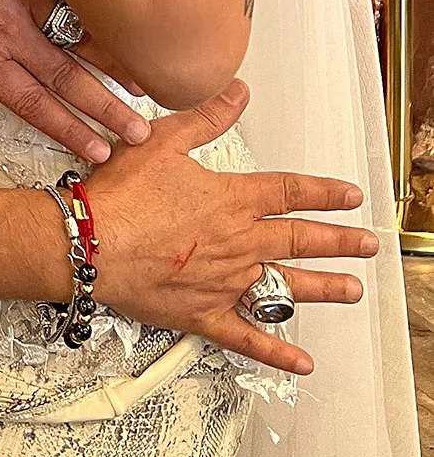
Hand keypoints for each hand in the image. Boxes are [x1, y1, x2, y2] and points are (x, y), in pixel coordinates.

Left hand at [0, 0, 151, 164]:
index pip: (33, 102)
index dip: (68, 129)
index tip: (99, 151)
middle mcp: (14, 30)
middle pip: (69, 77)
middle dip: (107, 109)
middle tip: (140, 133)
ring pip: (82, 32)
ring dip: (117, 58)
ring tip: (150, 80)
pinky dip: (102, 2)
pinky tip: (131, 12)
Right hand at [87, 82, 376, 375]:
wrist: (89, 242)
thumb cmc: (119, 195)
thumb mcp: (161, 141)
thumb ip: (204, 118)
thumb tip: (236, 94)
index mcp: (231, 200)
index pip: (291, 193)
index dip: (325, 193)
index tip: (349, 197)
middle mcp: (238, 242)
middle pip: (301, 240)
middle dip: (340, 242)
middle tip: (366, 244)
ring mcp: (225, 282)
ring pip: (287, 287)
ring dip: (325, 289)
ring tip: (352, 290)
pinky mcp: (204, 313)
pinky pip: (248, 337)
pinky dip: (277, 352)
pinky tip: (301, 362)